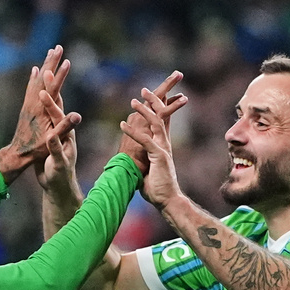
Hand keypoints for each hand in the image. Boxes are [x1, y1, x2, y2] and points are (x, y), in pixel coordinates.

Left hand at [0, 45, 77, 183]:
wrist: (17, 154)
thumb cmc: (36, 149)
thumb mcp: (53, 140)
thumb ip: (65, 127)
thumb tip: (77, 116)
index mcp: (41, 110)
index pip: (53, 88)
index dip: (61, 74)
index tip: (67, 61)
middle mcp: (34, 103)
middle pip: (44, 78)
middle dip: (52, 62)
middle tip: (58, 47)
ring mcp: (29, 104)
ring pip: (37, 79)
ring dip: (45, 65)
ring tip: (50, 53)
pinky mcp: (26, 107)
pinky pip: (30, 86)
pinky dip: (34, 76)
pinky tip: (35, 70)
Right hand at [35, 78, 78, 199]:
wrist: (58, 184)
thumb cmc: (59, 176)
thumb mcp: (58, 163)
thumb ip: (56, 149)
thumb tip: (52, 137)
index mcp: (65, 134)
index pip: (58, 115)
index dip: (51, 103)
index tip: (44, 91)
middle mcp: (62, 129)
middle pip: (57, 105)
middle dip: (52, 87)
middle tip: (47, 68)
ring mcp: (56, 130)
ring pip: (52, 105)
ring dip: (48, 89)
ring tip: (45, 71)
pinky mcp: (49, 133)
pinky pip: (46, 112)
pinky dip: (43, 101)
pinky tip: (40, 92)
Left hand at [119, 87, 188, 209]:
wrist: (167, 200)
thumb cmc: (157, 188)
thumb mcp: (149, 168)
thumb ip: (145, 160)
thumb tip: (136, 159)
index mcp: (162, 144)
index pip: (162, 120)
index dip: (157, 106)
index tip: (148, 95)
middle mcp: (165, 143)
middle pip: (161, 116)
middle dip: (154, 100)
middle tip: (144, 89)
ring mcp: (163, 148)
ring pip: (155, 122)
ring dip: (144, 110)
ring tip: (133, 100)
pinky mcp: (159, 156)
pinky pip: (144, 140)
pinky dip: (132, 131)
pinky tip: (121, 124)